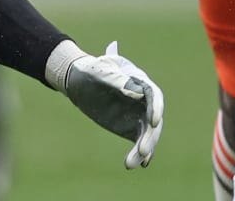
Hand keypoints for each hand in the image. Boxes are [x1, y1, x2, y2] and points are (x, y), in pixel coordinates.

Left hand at [56, 41, 164, 169]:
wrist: (78, 80)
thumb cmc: (91, 70)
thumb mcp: (102, 71)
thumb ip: (118, 81)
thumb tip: (138, 93)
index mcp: (138, 80)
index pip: (153, 94)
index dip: (156, 108)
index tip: (154, 122)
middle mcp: (143, 99)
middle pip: (152, 119)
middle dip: (149, 136)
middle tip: (142, 151)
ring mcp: (137, 114)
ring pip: (146, 133)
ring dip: (142, 149)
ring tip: (130, 164)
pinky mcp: (130, 127)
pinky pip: (138, 141)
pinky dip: (138, 153)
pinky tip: (136, 164)